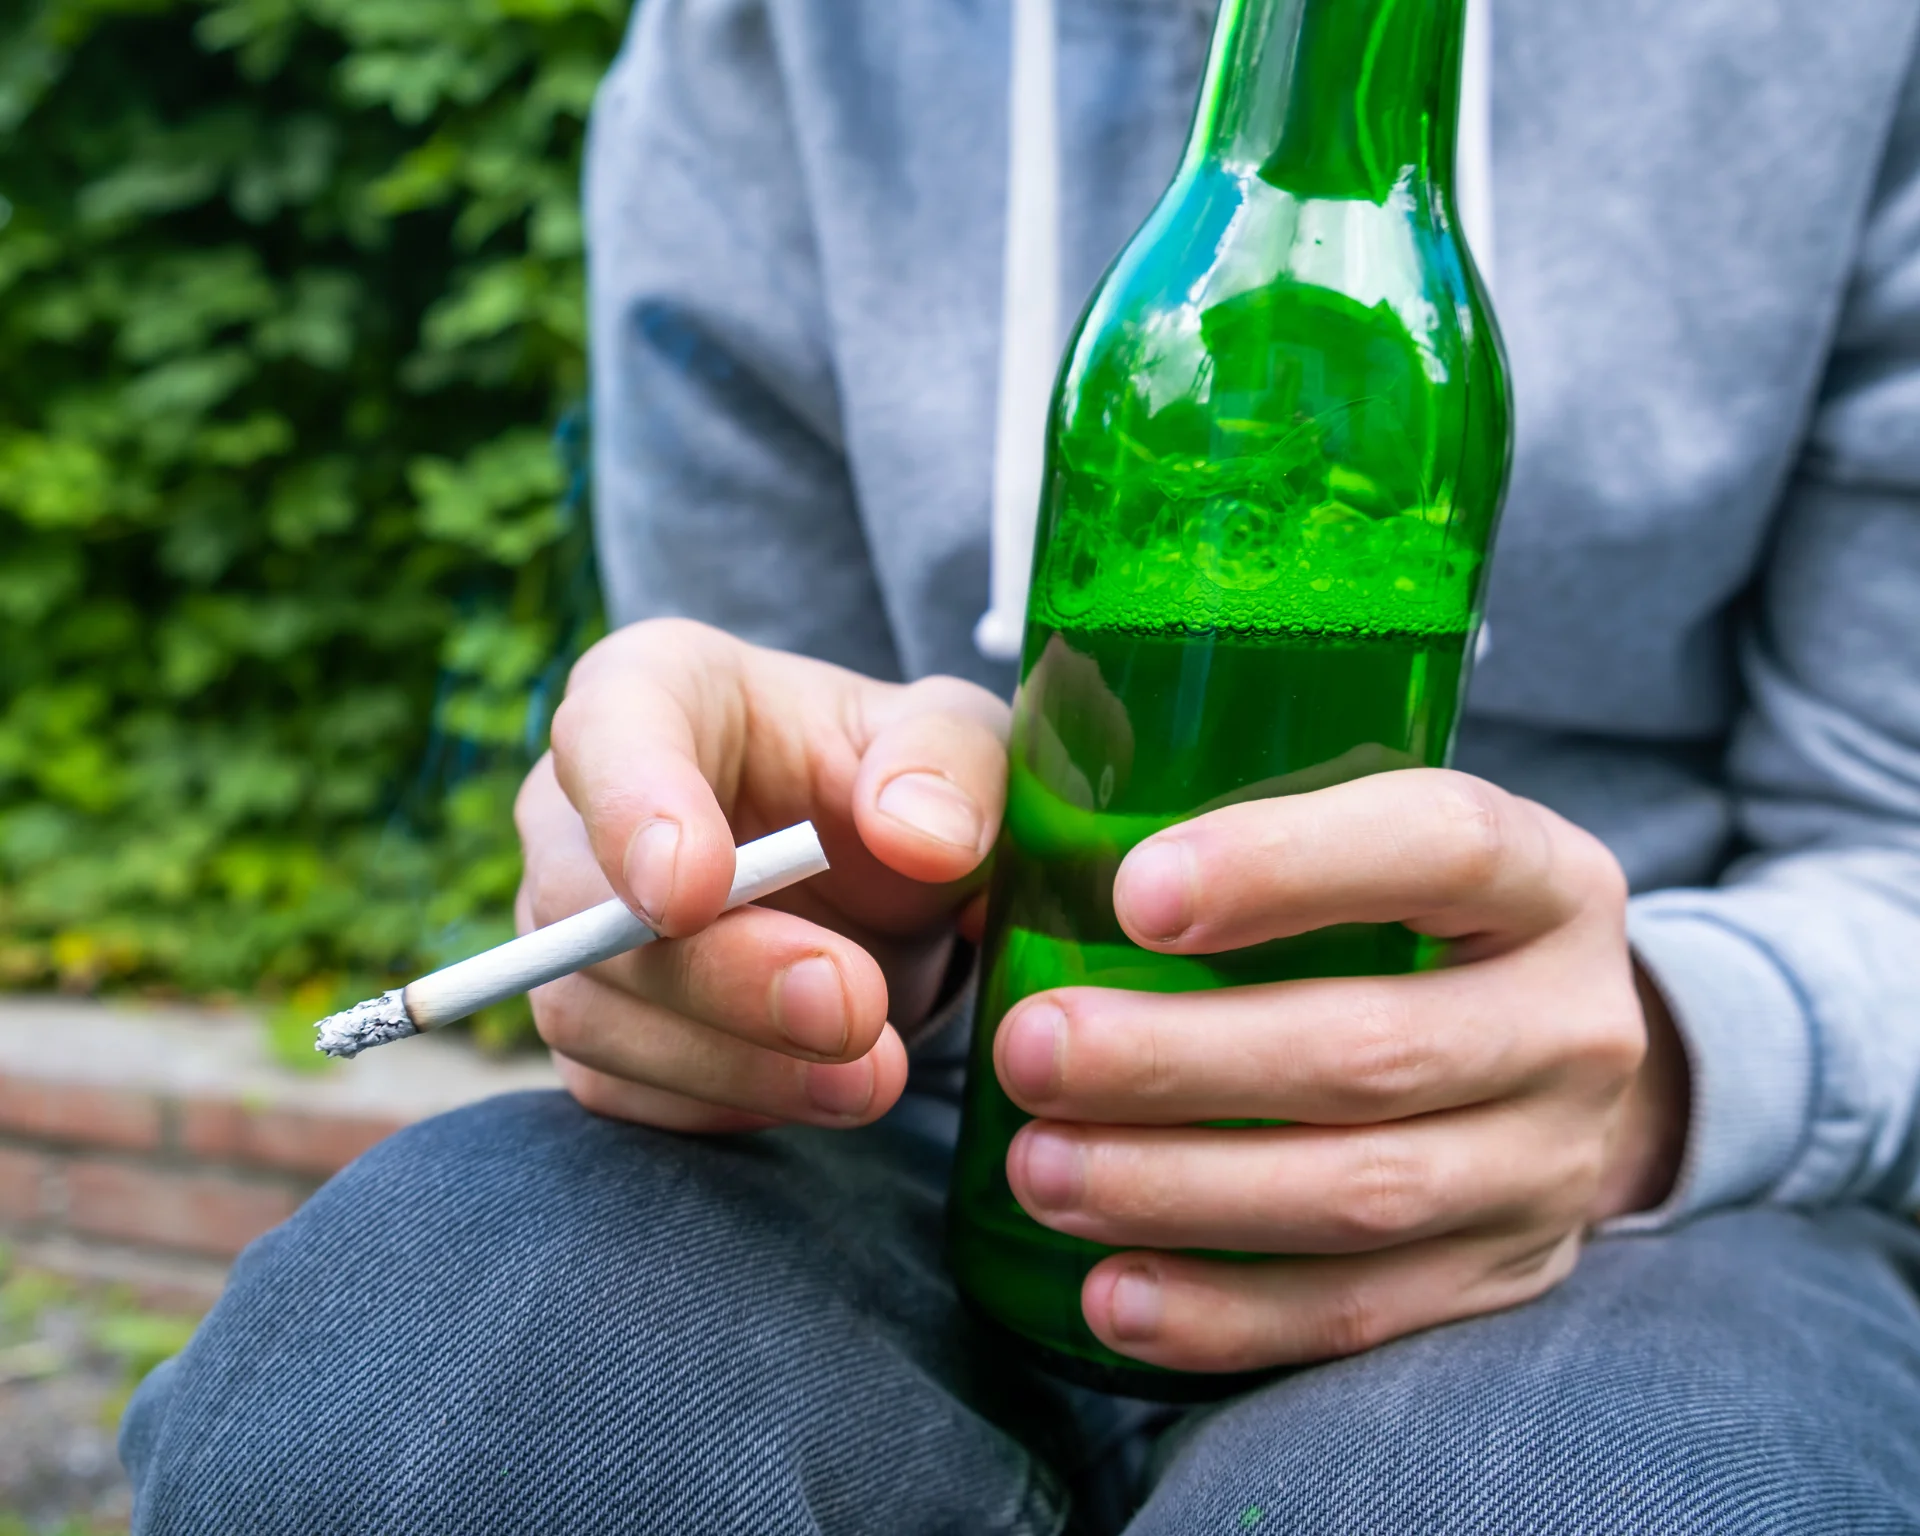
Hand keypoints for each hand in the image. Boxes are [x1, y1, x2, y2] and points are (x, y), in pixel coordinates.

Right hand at [518, 620, 1007, 1130]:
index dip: (634, 812)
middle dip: (721, 971)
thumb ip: (950, 763)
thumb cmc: (892, 774)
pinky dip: (722, 1102)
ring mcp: (567, 926)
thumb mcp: (954, 740)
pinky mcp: (594, 1022)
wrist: (873, 872)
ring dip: (733, 1060)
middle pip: (584, 901)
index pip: (604, 732)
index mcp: (653, 691)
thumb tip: (921, 835)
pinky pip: (618, 1084)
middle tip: (850, 1007)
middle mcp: (576, 807)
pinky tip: (819, 1092)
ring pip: (593, 1009)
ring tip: (871, 1079)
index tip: (695, 890)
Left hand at [993, 770, 1690, 1372]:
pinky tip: (1112, 1294)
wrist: (1550, 1050)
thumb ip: (1233, 823)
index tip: (1134, 894)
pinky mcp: (1506, 1275)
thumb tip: (989, 848)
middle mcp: (1574, 1019)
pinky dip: (1224, 1314)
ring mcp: (1552, 1163)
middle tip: (1028, 1051)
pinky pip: (1360, 1310)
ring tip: (1041, 1169)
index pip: (1441, 845)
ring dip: (1178, 1190)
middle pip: (1374, 1050)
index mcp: (1543, 875)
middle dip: (1178, 1060)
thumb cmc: (1399, 913)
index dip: (1284, 865)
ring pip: (1360, 1193)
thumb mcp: (1368, 832)